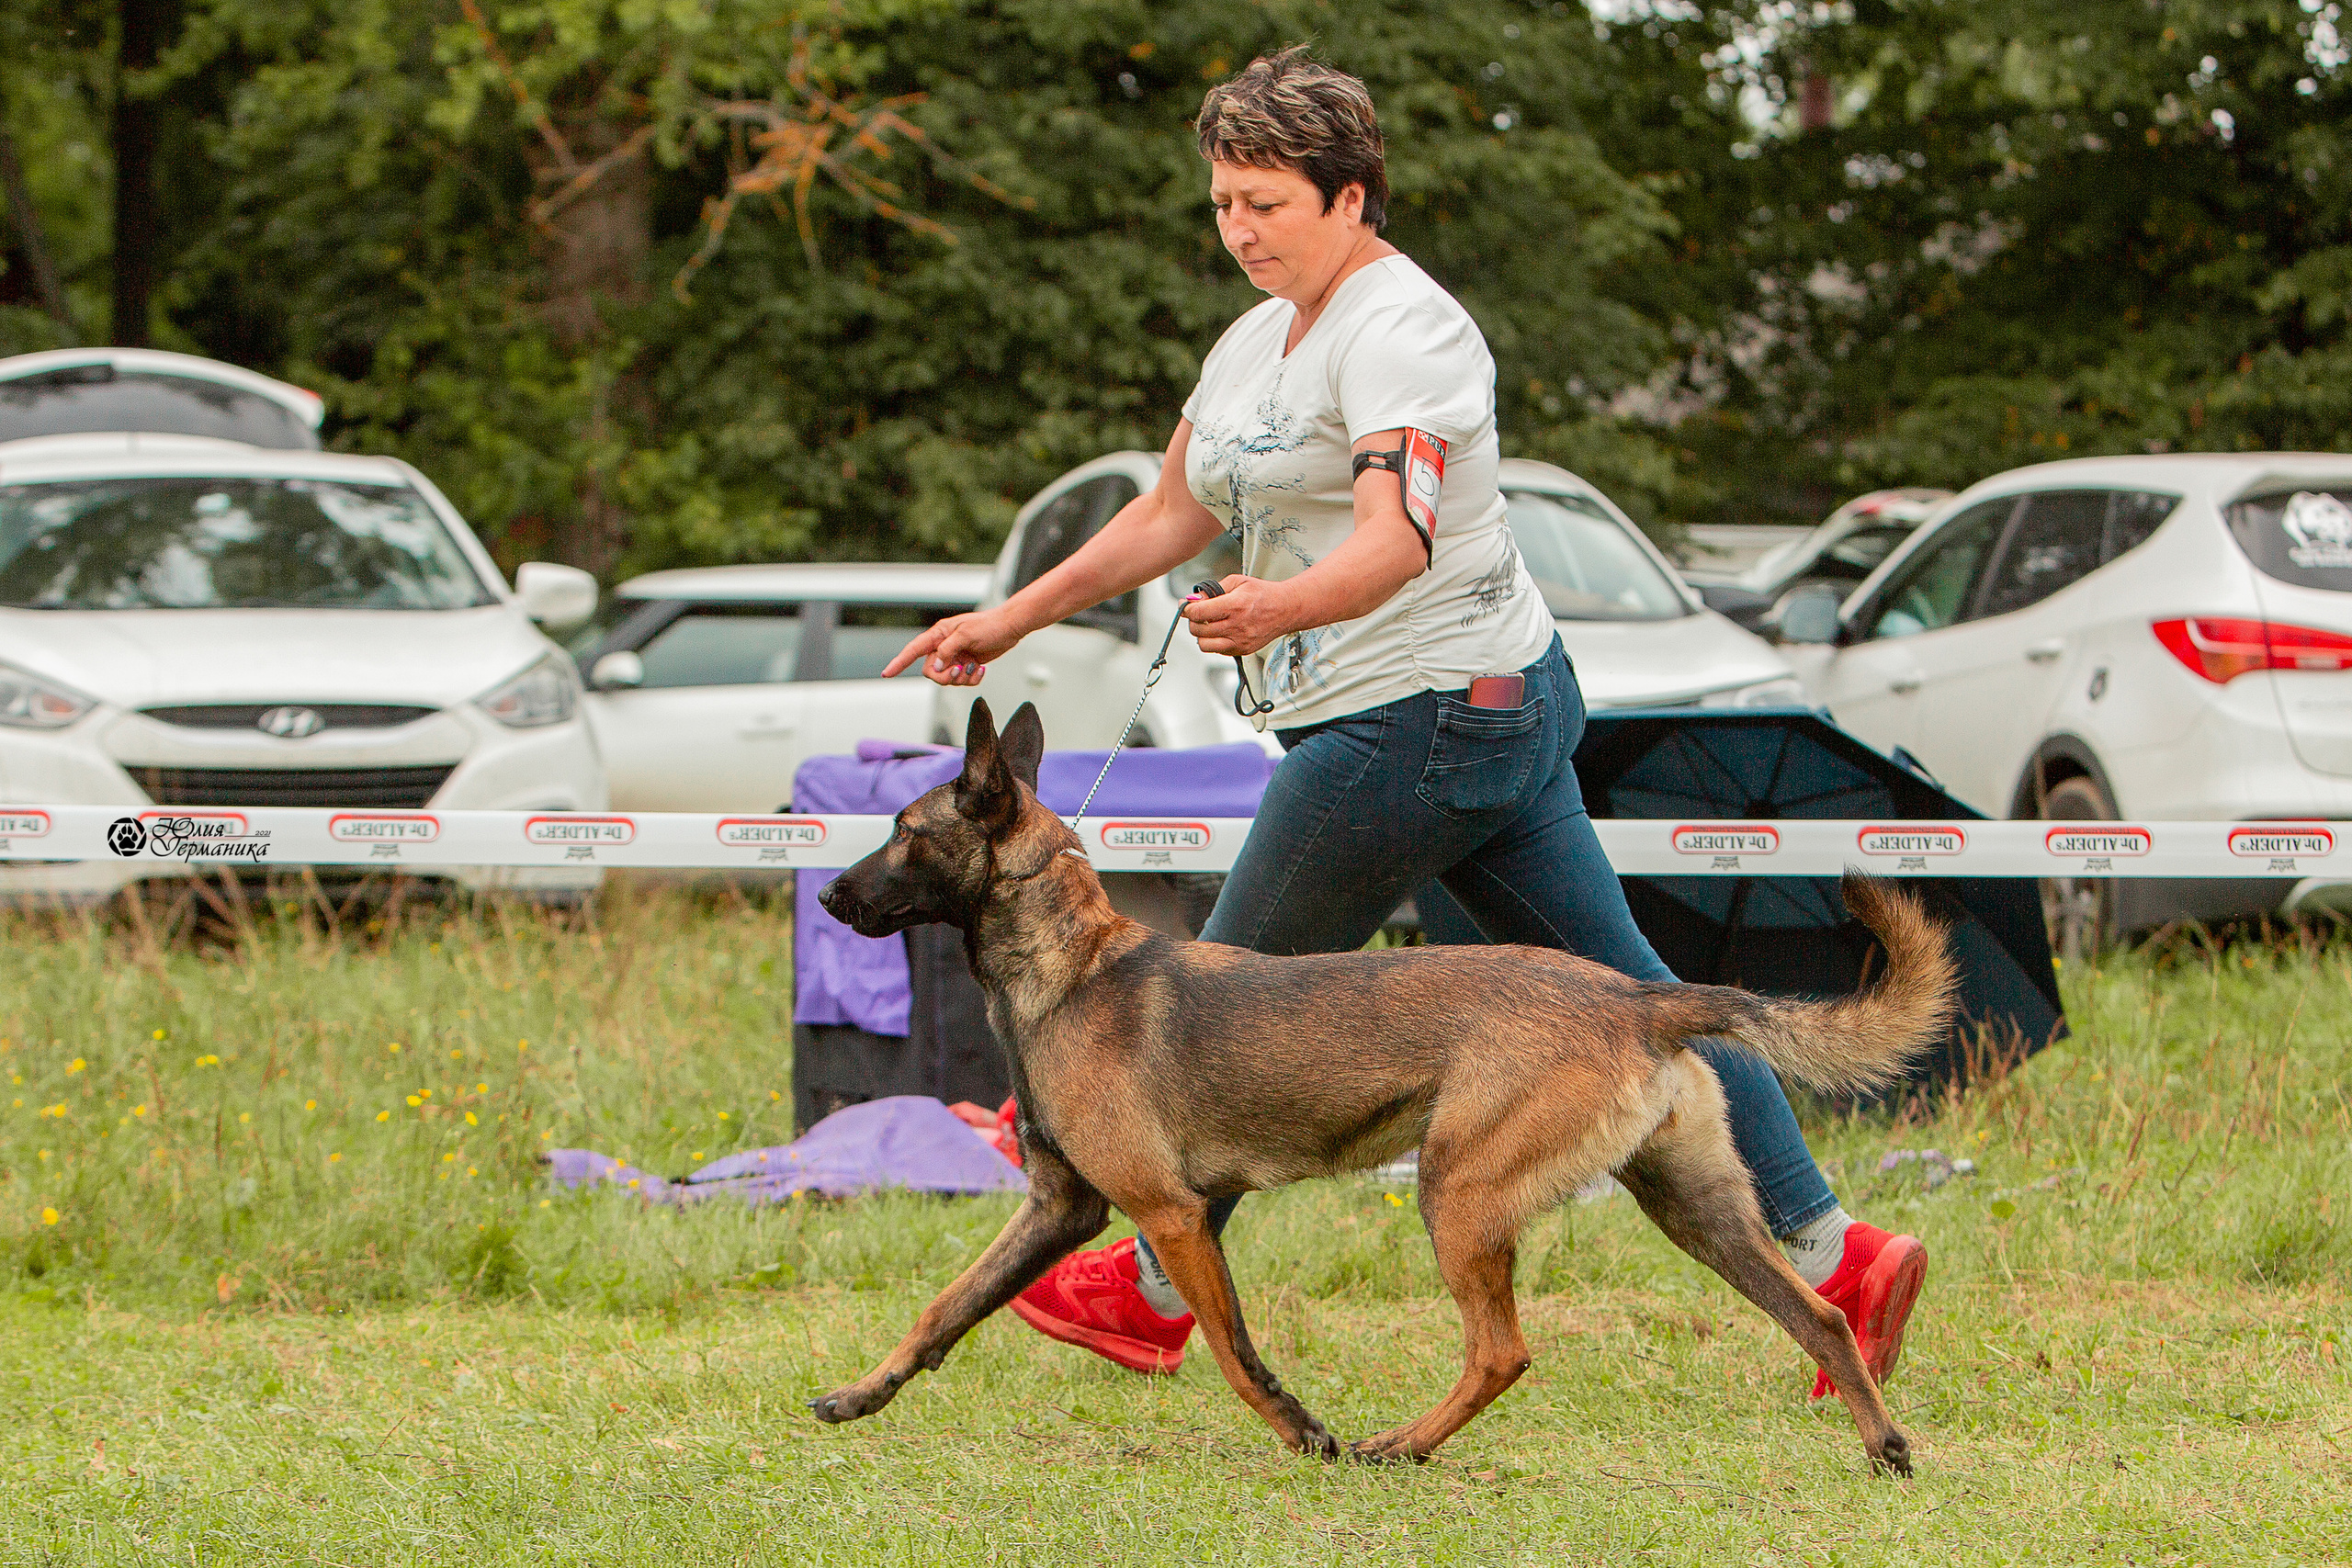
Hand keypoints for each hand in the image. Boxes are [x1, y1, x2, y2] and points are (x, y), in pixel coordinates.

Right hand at [883, 609, 1022, 685]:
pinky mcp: (966, 664)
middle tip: (960, 670)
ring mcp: (955, 656)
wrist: (1010, 628)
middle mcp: (944, 646)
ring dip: (961, 679)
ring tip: (975, 668)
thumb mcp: (966, 636)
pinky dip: (971, 679)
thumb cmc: (989, 626)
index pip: (913, 650)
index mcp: (939, 634)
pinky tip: (981, 670)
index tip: (887, 673)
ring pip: (946, 678)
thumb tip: (935, 665)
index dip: (899, 662)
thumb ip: (947, 651)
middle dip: (945, 676)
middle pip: (931, 671)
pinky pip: (961, 680)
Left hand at [1182, 575, 1294, 656]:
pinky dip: (1214, 641)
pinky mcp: (1243, 650)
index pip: (1199, 612)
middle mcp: (1237, 626)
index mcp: (1235, 605)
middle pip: (1198, 630)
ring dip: (1201, 634)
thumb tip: (1193, 600)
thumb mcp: (1237, 582)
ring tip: (1207, 624)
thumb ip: (1213, 590)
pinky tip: (1220, 630)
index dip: (1187, 609)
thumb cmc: (1263, 594)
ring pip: (1204, 645)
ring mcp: (1240, 641)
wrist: (1286, 609)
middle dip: (1193, 620)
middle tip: (1197, 614)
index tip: (1185, 606)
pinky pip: (1217, 650)